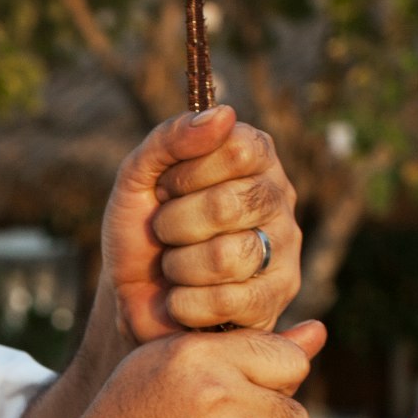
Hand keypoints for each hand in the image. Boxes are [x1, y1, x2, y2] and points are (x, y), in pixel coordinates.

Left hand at [103, 105, 302, 342]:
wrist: (133, 298)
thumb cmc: (142, 232)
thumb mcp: (137, 177)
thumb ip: (169, 138)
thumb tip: (224, 114)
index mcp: (254, 157)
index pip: (237, 149)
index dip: (187, 173)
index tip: (166, 188)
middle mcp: (278, 198)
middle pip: (229, 205)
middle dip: (175, 224)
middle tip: (165, 233)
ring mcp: (284, 251)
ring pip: (227, 257)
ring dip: (179, 267)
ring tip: (175, 268)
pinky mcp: (275, 299)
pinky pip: (229, 301)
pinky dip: (186, 303)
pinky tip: (182, 300)